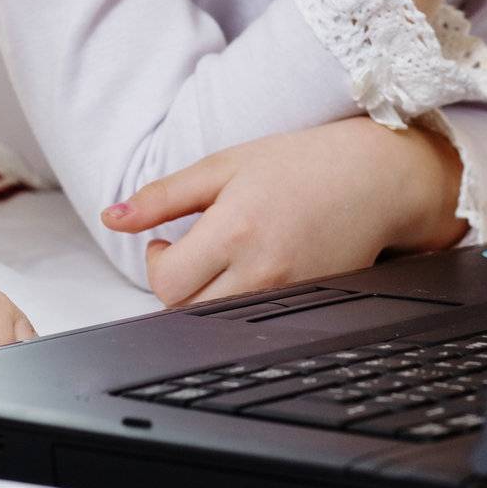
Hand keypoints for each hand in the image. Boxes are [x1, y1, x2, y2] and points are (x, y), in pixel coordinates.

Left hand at [100, 119, 466, 306]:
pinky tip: (255, 267)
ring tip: (224, 257)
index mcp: (234, 231)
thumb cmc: (298, 164)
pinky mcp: (308, 305)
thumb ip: (163, 195)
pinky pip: (257, 319)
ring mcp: (288, 295)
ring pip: (219, 323)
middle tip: (194, 250)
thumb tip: (112, 217)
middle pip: (188, 311)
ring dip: (208, 296)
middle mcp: (261, 271)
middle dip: (179, 284)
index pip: (167, 282)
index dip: (156, 263)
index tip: (168, 241)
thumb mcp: (222, 166)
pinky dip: (243, 301)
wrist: (374, 178)